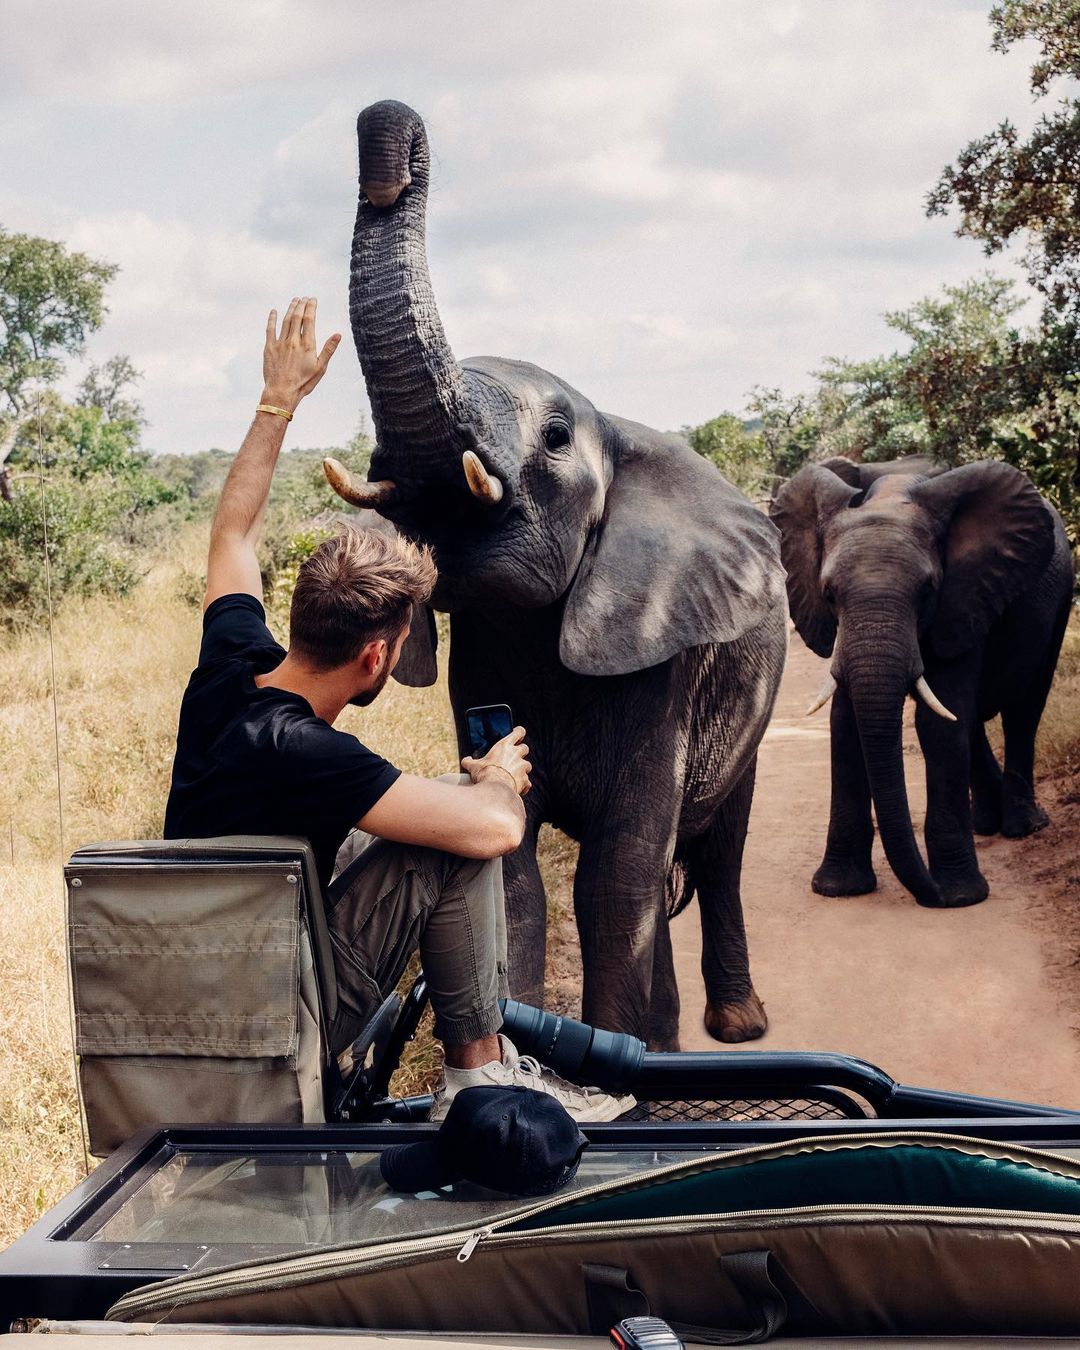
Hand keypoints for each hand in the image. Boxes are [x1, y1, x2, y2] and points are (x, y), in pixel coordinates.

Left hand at [261, 297, 341, 412]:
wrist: (282, 392)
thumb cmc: (303, 383)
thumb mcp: (320, 368)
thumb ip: (329, 350)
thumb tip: (338, 334)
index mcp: (307, 345)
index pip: (309, 320)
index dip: (311, 307)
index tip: (312, 299)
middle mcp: (293, 341)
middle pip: (297, 317)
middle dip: (301, 304)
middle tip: (304, 298)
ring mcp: (280, 343)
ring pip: (285, 320)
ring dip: (290, 309)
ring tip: (294, 301)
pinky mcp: (269, 348)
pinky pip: (270, 329)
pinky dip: (272, 319)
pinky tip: (274, 311)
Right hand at [462, 726, 531, 796]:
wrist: (494, 789)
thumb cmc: (484, 774)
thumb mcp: (473, 766)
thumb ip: (469, 761)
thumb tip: (466, 760)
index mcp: (504, 746)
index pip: (519, 732)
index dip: (519, 732)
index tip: (518, 734)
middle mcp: (516, 754)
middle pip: (525, 748)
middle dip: (521, 753)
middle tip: (514, 758)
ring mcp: (522, 767)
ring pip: (527, 765)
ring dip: (522, 769)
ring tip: (513, 776)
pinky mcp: (525, 779)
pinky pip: (527, 781)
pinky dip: (523, 785)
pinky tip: (516, 789)